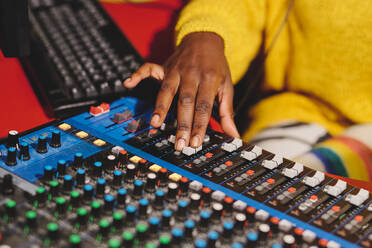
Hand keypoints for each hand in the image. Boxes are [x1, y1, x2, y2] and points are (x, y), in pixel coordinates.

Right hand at [124, 32, 238, 150]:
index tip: (196, 142)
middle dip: (182, 123)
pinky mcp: (164, 66)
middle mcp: (191, 74)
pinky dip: (137, 74)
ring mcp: (175, 69)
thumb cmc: (216, 65)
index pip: (203, 106)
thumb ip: (227, 111)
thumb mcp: (227, 85)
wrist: (205, 38)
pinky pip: (148, 68)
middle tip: (179, 143)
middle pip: (185, 101)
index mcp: (209, 79)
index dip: (200, 125)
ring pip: (167, 90)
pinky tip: (128, 83)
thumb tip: (234, 134)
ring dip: (161, 107)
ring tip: (155, 124)